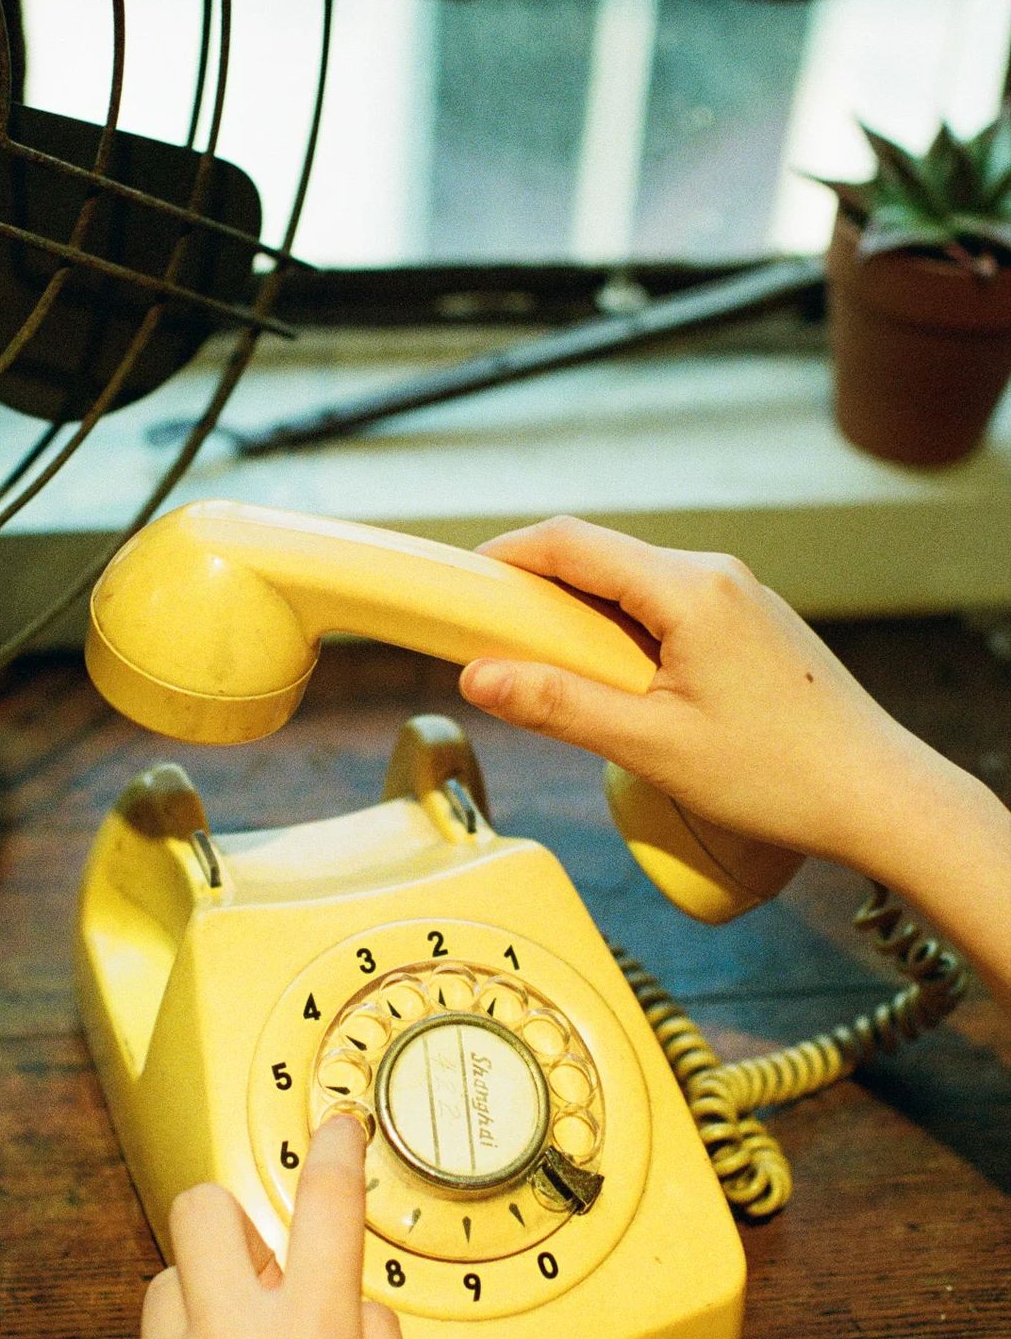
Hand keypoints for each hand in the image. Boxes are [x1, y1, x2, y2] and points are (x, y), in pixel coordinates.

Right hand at [460, 517, 1010, 1014]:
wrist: (877, 795)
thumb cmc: (775, 775)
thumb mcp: (650, 747)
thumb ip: (558, 705)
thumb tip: (476, 676)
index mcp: (689, 589)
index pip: (572, 543)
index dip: (506, 556)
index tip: (461, 586)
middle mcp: (716, 575)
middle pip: (600, 558)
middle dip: (538, 593)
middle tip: (490, 643)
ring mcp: (740, 596)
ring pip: (634, 586)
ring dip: (582, 620)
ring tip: (548, 677)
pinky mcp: (751, 625)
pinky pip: (668, 609)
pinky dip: (624, 635)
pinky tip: (615, 689)